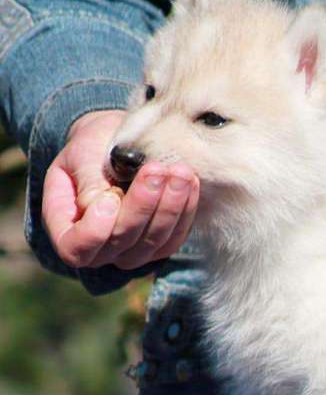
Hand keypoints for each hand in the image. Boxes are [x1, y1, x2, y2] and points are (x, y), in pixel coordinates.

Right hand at [42, 109, 199, 269]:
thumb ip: (89, 181)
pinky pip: (175, 236)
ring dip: (170, 207)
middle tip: (157, 171)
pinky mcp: (161, 244)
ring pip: (154, 242)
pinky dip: (185, 210)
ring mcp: (132, 250)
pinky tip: (190, 183)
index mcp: (65, 227)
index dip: (94, 230)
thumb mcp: (81, 154)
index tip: (110, 196)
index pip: (74, 248)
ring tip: (180, 173)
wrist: (117, 144)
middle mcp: (98, 248)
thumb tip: (102, 205)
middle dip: (143, 205)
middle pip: (122, 242)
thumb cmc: (92, 147)